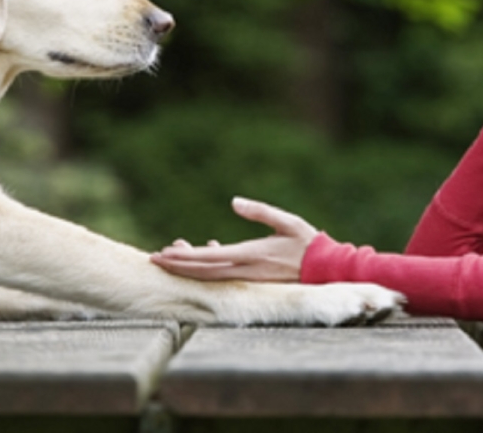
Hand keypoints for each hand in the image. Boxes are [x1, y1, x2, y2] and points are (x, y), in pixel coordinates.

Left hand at [150, 197, 317, 281]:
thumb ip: (261, 211)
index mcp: (252, 255)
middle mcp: (247, 270)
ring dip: (191, 268)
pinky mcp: (254, 280)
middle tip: (155, 260)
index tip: (163, 254)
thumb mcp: (287, 221)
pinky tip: (208, 251)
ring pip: (212, 276)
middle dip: (178, 266)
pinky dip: (210, 266)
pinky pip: (225, 276)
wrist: (327, 269)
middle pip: (203, 272)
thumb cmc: (309, 243)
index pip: (210, 258)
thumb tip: (234, 201)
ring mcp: (250, 279)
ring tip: (173, 256)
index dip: (184, 258)